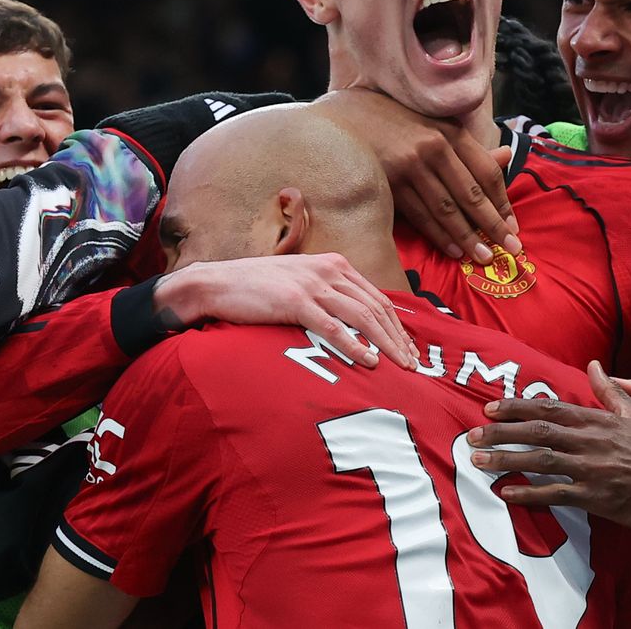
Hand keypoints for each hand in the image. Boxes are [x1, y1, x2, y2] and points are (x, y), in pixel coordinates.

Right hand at [154, 254, 418, 368]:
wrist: (216, 284)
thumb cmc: (257, 289)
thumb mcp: (300, 282)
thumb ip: (327, 294)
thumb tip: (354, 322)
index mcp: (333, 264)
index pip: (376, 297)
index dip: (397, 325)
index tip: (409, 349)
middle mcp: (328, 270)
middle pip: (376, 307)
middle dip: (398, 338)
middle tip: (414, 364)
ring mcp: (312, 285)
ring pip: (362, 316)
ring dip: (386, 344)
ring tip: (400, 367)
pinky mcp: (295, 301)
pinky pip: (333, 327)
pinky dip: (354, 345)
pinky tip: (368, 361)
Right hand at [312, 89, 518, 263]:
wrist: (350, 119)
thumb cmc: (400, 124)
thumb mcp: (438, 126)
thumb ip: (470, 148)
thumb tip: (507, 156)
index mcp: (451, 131)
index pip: (486, 172)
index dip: (502, 202)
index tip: (513, 226)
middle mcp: (434, 146)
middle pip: (471, 194)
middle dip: (493, 225)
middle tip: (512, 249)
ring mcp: (410, 165)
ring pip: (447, 209)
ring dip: (468, 237)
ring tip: (485, 257)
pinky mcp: (389, 182)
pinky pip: (420, 215)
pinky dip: (439, 235)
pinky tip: (454, 250)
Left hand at [466, 361, 630, 536]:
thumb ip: (610, 392)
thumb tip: (593, 364)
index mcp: (601, 420)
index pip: (551, 409)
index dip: (517, 408)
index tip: (490, 409)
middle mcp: (594, 441)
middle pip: (539, 432)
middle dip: (501, 433)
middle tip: (472, 435)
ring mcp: (595, 470)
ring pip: (542, 460)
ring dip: (507, 460)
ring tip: (478, 461)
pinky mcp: (599, 498)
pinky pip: (557, 494)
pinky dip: (529, 493)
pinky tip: (507, 493)